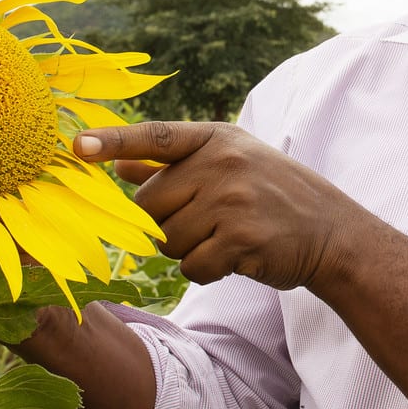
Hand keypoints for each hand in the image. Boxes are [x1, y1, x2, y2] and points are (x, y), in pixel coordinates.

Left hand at [74, 120, 368, 290]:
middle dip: (166, 224)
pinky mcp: (241, 239)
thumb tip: (118, 164)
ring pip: (168, 240)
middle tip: (206, 224)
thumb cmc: (273, 196)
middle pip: (150, 205)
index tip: (75, 146)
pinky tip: (235, 259)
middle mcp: (223, 163)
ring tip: (225, 239)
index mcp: (217, 139)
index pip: (156, 137)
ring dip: (188, 250)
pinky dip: (206, 271)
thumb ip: (173, 165)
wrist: (332, 232)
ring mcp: (233, 200)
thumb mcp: (230, 165)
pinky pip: (192, 266)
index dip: (113, 142)